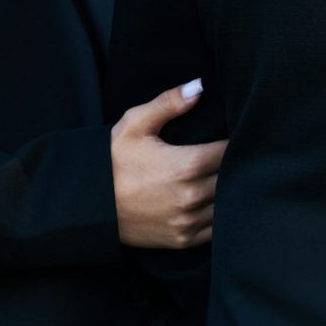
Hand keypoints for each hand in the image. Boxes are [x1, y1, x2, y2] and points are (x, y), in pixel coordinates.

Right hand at [111, 81, 223, 249]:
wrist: (88, 206)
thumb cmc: (112, 162)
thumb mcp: (134, 125)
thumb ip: (168, 103)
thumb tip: (199, 86)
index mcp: (186, 165)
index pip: (231, 151)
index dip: (237, 142)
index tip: (237, 135)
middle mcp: (191, 196)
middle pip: (234, 178)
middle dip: (237, 165)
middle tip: (237, 154)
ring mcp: (188, 221)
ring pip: (229, 204)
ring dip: (232, 190)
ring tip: (229, 176)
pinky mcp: (183, 239)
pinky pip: (217, 228)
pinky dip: (221, 215)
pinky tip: (217, 200)